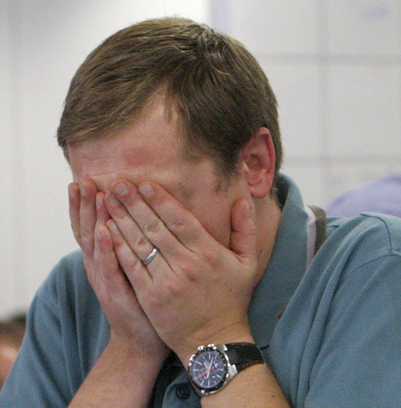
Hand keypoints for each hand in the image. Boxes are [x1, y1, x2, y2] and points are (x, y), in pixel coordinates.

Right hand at [68, 180, 167, 356]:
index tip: (85, 179)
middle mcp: (101, 267)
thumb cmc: (145, 300)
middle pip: (89, 230)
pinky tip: (105, 233)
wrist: (142, 340)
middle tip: (83, 180)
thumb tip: (140, 216)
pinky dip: (106, 251)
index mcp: (106, 259)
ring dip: (94, 219)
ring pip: (96, 245)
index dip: (87, 204)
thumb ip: (135, 244)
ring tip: (93, 195)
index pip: (93, 226)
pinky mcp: (118, 294)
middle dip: (85, 205)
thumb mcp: (136, 269)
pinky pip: (111, 269)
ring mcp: (107, 281)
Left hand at [103, 180, 258, 360]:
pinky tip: (107, 231)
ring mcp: (166, 281)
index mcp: (209, 252)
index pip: (180, 219)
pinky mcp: (151, 297)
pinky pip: (131, 266)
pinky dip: (118, 247)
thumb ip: (246, 230)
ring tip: (108, 200)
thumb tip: (242, 201)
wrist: (215, 341)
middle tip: (118, 184)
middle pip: (155, 227)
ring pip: (139, 244)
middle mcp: (186, 264)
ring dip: (121, 219)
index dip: (160, 199)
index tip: (144, 183)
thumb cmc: (232, 299)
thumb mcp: (248, 264)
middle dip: (134, 203)